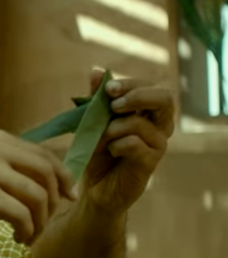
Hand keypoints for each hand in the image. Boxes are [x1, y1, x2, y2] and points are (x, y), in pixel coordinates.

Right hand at [0, 130, 77, 243]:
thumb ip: (15, 172)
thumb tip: (56, 184)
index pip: (45, 154)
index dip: (64, 177)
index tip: (69, 197)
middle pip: (47, 171)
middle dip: (56, 200)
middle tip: (49, 221)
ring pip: (38, 195)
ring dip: (40, 221)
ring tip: (29, 234)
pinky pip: (21, 214)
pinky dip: (26, 230)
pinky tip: (17, 238)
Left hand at [82, 68, 174, 212]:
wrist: (95, 187)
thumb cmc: (97, 151)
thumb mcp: (93, 122)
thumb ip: (96, 98)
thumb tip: (97, 71)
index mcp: (147, 111)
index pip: (150, 86)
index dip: (131, 84)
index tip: (108, 89)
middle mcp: (159, 126)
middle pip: (164, 98)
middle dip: (136, 96)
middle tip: (113, 105)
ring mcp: (157, 145)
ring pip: (142, 123)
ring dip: (115, 127)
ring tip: (102, 137)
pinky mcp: (150, 164)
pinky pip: (135, 145)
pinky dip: (117, 145)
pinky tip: (110, 151)